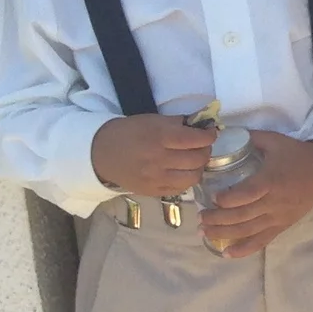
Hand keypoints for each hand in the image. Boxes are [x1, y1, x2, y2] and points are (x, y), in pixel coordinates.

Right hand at [90, 114, 213, 198]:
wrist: (101, 153)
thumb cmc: (129, 132)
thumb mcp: (153, 120)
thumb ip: (178, 123)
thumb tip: (203, 124)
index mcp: (159, 137)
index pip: (195, 140)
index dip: (209, 136)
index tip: (210, 132)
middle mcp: (159, 159)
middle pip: (197, 159)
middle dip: (206, 151)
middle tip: (202, 146)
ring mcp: (156, 178)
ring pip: (193, 177)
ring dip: (199, 167)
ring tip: (194, 160)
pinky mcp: (153, 191)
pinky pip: (181, 188)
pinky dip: (187, 179)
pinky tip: (183, 171)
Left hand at [198, 131, 312, 257]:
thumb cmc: (297, 154)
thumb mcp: (275, 141)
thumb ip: (250, 138)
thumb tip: (222, 134)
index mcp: (271, 180)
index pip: (246, 194)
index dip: (227, 199)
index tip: (213, 197)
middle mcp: (274, 202)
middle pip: (242, 216)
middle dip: (217, 219)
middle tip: (200, 217)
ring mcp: (278, 217)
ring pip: (247, 231)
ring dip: (224, 234)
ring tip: (204, 233)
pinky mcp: (282, 226)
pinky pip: (261, 241)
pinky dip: (243, 250)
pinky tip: (226, 253)